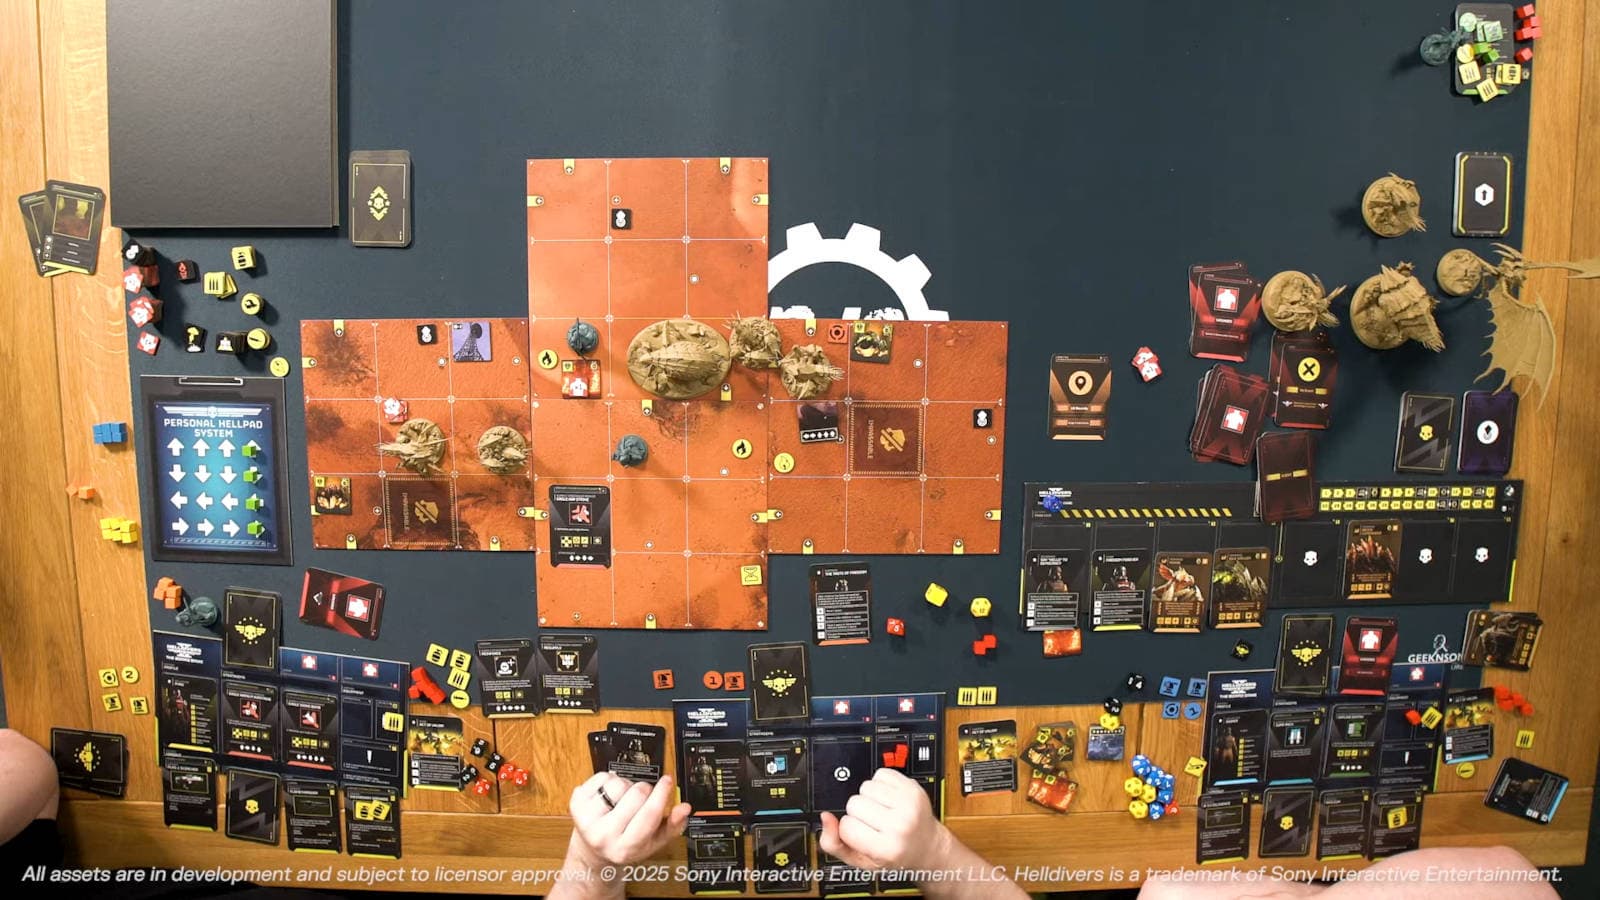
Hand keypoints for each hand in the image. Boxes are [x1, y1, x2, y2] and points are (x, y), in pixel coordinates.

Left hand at [566, 772, 690, 868]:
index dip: (662, 794)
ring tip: (623, 801)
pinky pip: (602, 776)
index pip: (649, 814)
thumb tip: (684, 808)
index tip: (667, 781)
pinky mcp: (576, 803)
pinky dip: (609, 780)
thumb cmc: (625, 844)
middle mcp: (602, 836)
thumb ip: (673, 826)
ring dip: (626, 786)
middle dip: (645, 790)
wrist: (594, 849)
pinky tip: (609, 797)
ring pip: (619, 782)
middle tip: (642, 800)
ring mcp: (586, 819)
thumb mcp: (652, 843)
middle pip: (637, 793)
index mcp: (624, 848)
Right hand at [818, 767, 947, 872]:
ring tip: (881, 810)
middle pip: (854, 803)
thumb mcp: (863, 862)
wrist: (927, 845)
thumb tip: (826, 818)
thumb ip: (836, 845)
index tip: (861, 836)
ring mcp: (908, 804)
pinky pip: (881, 774)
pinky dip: (881, 784)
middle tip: (873, 824)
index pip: (846, 826)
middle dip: (858, 812)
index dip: (848, 830)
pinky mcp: (913, 788)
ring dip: (869, 797)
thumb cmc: (895, 854)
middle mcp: (900, 825)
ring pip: (866, 786)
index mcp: (886, 848)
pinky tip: (889, 799)